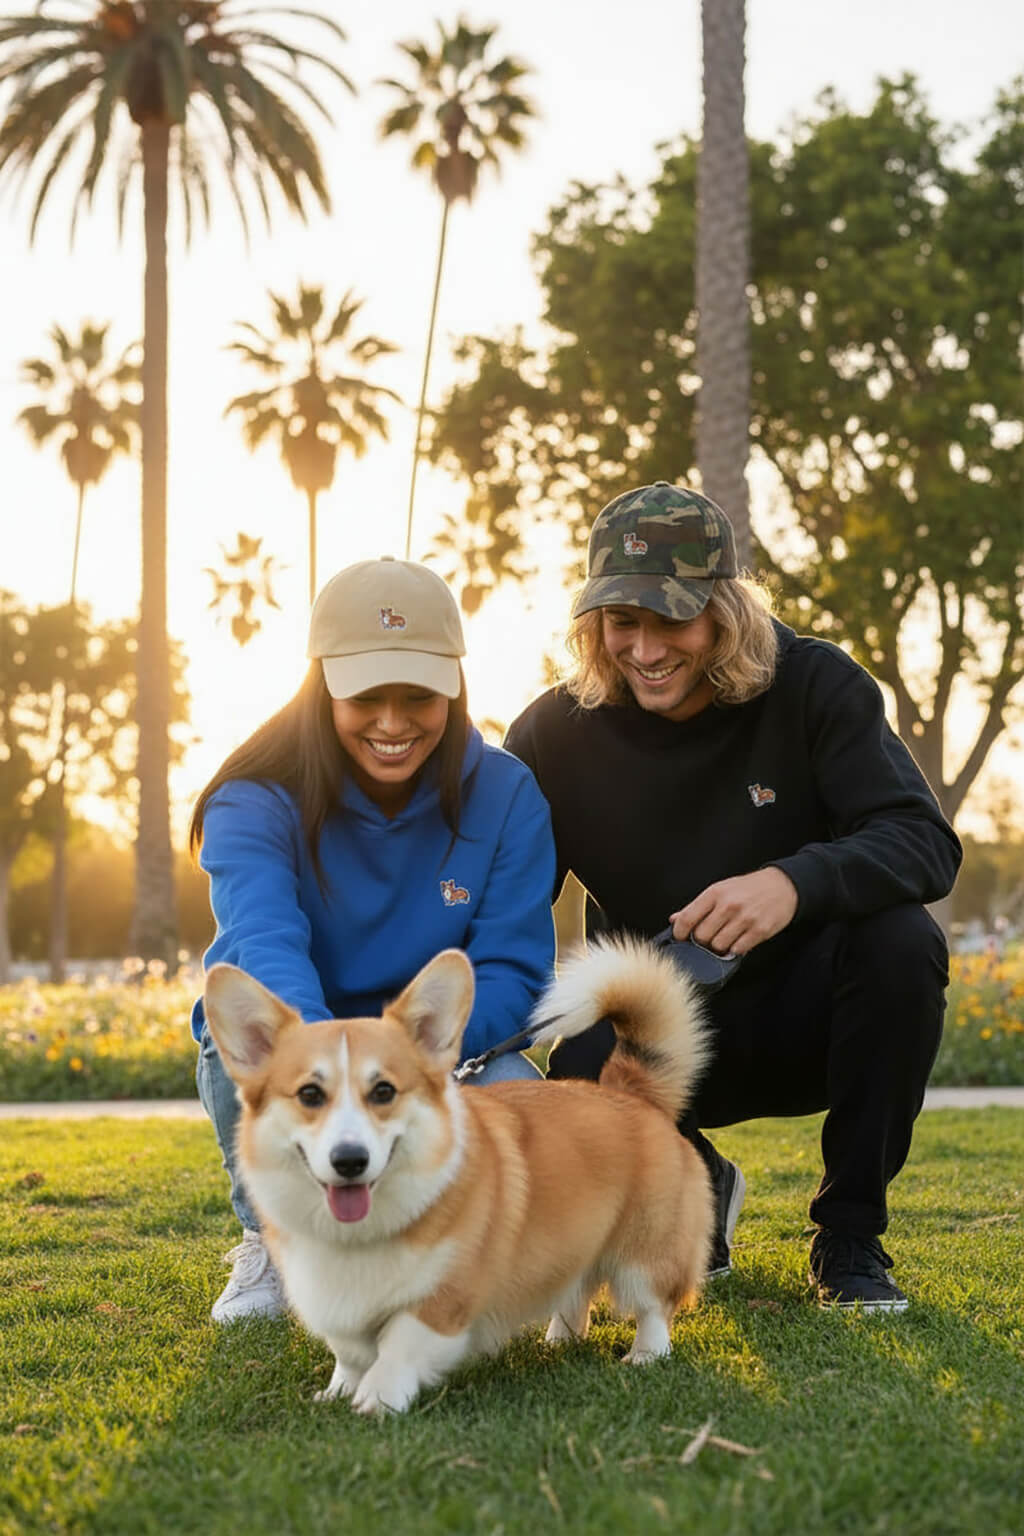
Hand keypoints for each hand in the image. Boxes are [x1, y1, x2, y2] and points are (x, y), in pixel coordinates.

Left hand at [669, 868, 797, 955]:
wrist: (782, 886)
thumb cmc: (749, 888)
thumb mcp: (721, 889)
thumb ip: (697, 906)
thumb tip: (675, 919)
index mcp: (715, 893)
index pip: (687, 918)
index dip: (679, 932)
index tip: (680, 937)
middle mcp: (728, 905)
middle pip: (701, 936)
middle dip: (701, 941)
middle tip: (708, 937)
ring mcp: (744, 919)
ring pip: (718, 946)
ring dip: (718, 947)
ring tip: (724, 939)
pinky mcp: (759, 931)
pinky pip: (737, 950)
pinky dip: (734, 949)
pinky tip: (737, 941)